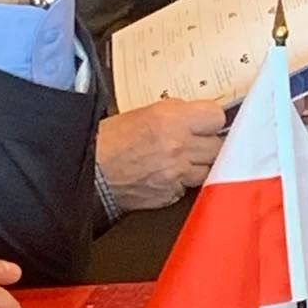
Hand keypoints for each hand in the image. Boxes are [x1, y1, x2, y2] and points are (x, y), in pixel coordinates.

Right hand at [97, 99, 226, 212]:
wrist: (89, 172)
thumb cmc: (106, 142)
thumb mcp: (144, 112)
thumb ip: (174, 112)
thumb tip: (193, 114)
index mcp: (171, 120)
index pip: (217, 117)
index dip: (212, 118)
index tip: (207, 121)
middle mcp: (178, 147)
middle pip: (219, 145)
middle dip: (210, 142)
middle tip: (198, 140)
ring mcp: (177, 174)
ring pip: (210, 169)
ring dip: (201, 163)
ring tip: (184, 158)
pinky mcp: (171, 195)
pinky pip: (190, 187)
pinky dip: (184, 181)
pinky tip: (170, 174)